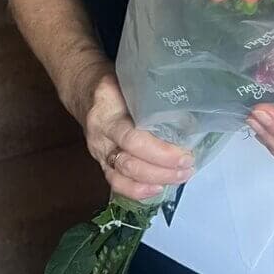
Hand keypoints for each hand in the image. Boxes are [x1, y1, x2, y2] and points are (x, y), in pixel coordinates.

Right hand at [80, 69, 194, 200]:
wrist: (84, 91)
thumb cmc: (114, 85)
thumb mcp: (131, 83)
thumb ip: (152, 98)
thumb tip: (189, 115)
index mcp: (108, 112)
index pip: (132, 139)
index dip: (160, 152)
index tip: (185, 154)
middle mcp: (101, 136)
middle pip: (128, 163)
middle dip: (161, 170)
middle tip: (187, 166)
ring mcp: (99, 152)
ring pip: (122, 176)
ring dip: (154, 181)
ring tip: (180, 177)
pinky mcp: (100, 163)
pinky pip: (116, 183)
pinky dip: (137, 191)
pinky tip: (157, 189)